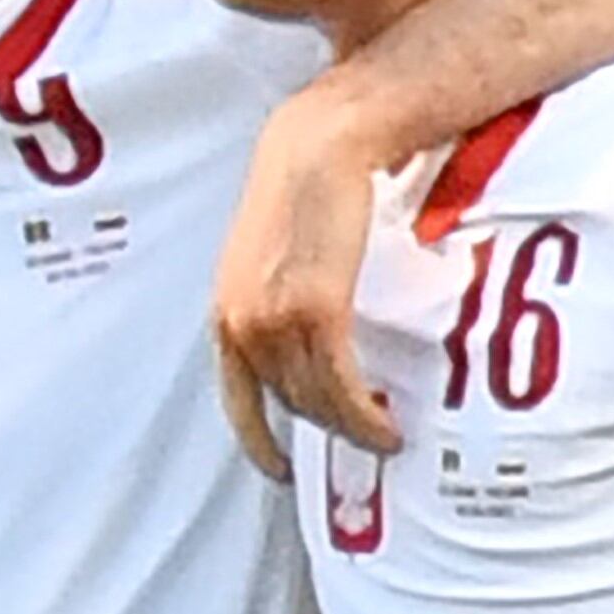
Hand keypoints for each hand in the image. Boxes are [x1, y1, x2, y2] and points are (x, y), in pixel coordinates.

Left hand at [211, 82, 402, 478]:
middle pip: (289, 403)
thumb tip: (308, 336)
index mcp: (227, 310)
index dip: (257, 440)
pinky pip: (342, 384)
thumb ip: (279, 297)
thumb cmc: (302, 186)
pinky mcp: (316, 309)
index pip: (236, 397)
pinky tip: (386, 426)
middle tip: (367, 439)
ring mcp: (275, 319)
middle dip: (329, 428)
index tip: (278, 470)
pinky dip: (365, 415)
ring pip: (318, 400)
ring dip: (354, 428)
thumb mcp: (274, 253)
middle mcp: (242, 322)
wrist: (319, 142)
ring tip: (385, 436)